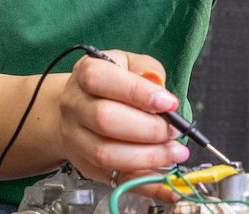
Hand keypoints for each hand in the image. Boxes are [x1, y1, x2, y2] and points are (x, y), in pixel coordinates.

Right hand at [57, 50, 189, 188]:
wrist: (80, 108)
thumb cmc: (111, 84)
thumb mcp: (130, 63)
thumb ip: (148, 70)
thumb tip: (160, 92)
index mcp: (86, 73)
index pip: (102, 80)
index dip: (139, 93)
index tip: (169, 103)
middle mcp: (74, 105)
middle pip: (105, 120)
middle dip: (147, 129)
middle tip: (174, 131)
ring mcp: (75, 137)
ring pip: (106, 154)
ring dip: (147, 157)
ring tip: (173, 153)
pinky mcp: (85, 164)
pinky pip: (115, 179)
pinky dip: (144, 184)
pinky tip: (166, 182)